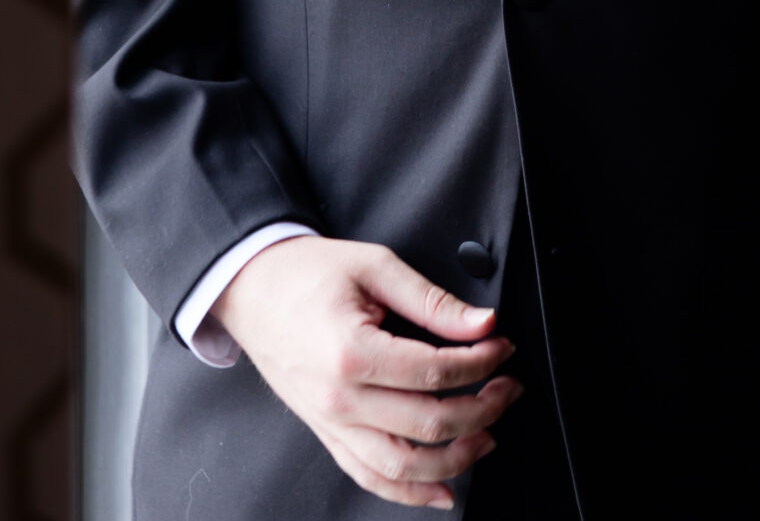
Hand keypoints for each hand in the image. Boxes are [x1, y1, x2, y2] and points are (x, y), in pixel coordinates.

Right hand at [216, 234, 521, 509]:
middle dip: (483, 408)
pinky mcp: (327, 434)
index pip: (435, 372)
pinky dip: (410, 493)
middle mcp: (339, 399)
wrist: (252, 289)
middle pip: (429, 423)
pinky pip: (370, 477)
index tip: (501, 347)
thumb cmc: (305, 274)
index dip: (481, 362)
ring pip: (404, 467)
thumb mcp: (374, 266)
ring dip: (456, 458)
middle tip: (507, 386)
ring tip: (488, 434)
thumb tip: (480, 323)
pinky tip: (442, 489)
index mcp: (351, 353)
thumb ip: (430, 300)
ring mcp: (331, 424)